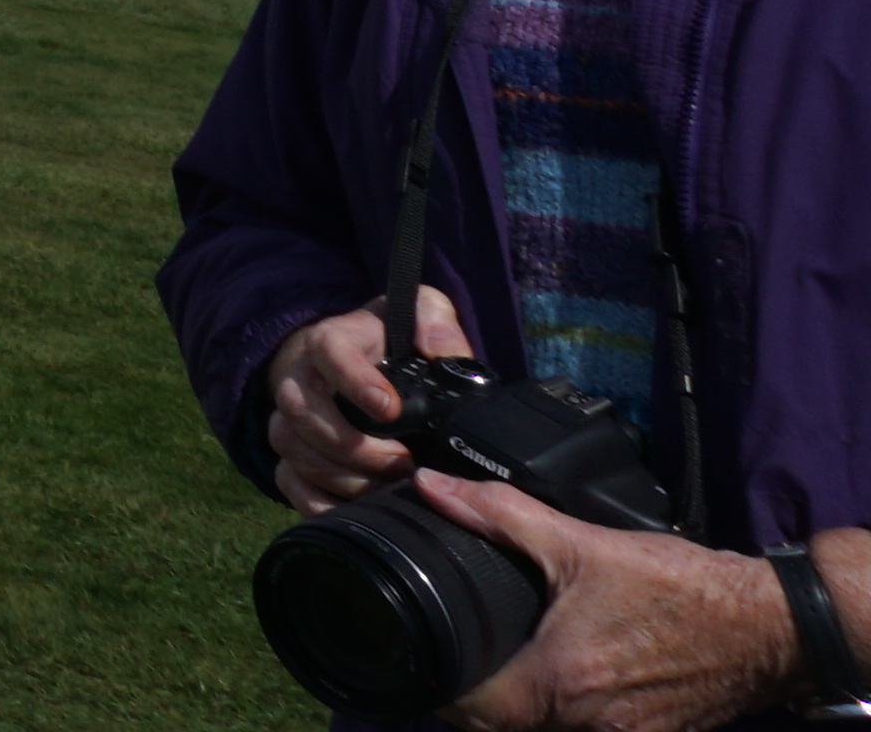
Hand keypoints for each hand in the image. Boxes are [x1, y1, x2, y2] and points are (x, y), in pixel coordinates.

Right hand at [267, 286, 474, 509]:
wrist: (345, 362)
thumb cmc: (388, 340)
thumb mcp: (418, 315)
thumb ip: (437, 323)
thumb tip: (448, 355)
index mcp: (332, 341)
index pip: (329, 351)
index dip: (354, 380)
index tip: (391, 408)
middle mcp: (300, 379)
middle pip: (303, 411)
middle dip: (352, 445)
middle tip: (402, 462)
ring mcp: (289, 419)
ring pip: (294, 449)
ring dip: (341, 476)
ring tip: (388, 488)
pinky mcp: (289, 454)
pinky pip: (288, 482)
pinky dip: (317, 500)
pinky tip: (357, 509)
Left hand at [428, 486, 797, 731]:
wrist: (771, 627)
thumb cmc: (684, 588)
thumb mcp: (584, 542)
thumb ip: (501, 514)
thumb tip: (434, 486)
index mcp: (563, 682)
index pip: (472, 709)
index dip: (439, 685)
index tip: (422, 653)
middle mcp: (588, 723)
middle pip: (502, 725)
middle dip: (473, 696)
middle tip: (455, 653)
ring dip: (518, 705)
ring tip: (498, 661)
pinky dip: (563, 710)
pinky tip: (559, 676)